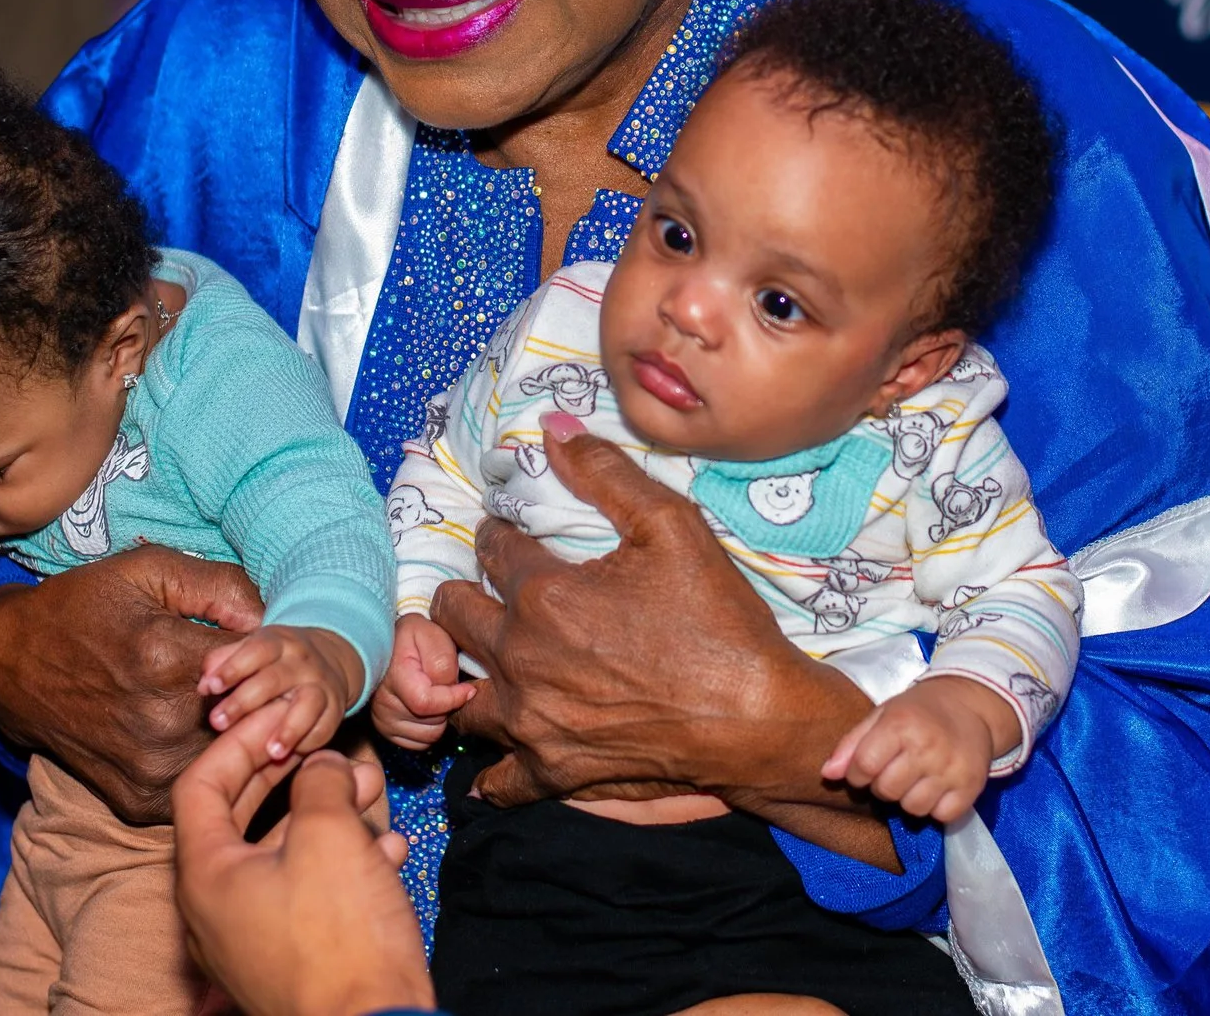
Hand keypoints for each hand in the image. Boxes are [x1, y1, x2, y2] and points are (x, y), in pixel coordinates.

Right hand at [0, 545, 264, 823]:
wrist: (13, 663)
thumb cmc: (87, 606)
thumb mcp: (150, 571)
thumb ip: (222, 587)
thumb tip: (273, 620)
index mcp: (167, 659)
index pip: (263, 664)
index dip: (272, 653)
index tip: (267, 646)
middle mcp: (161, 723)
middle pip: (254, 716)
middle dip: (263, 695)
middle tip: (257, 677)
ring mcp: (150, 770)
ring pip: (233, 757)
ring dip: (242, 735)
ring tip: (230, 705)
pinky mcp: (139, 802)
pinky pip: (200, 785)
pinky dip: (208, 764)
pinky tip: (196, 735)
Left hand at [173, 711, 430, 1015]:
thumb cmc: (339, 938)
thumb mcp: (330, 835)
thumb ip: (318, 783)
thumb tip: (318, 766)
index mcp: (205, 875)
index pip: (200, 785)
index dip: (242, 741)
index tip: (282, 718)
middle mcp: (214, 909)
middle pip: (240, 819)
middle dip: (290, 777)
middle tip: (323, 748)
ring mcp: (250, 939)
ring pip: (281, 856)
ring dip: (326, 816)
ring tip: (368, 792)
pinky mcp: (289, 960)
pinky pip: (306, 894)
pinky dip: (341, 864)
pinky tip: (388, 849)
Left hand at [198, 625, 364, 761]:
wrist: (331, 657)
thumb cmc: (275, 660)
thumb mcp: (252, 650)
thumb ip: (223, 662)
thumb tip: (203, 686)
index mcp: (277, 642)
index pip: (256, 650)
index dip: (232, 668)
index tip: (210, 688)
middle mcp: (302, 661)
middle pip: (274, 679)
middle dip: (244, 702)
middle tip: (217, 723)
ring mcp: (321, 684)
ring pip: (308, 703)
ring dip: (290, 728)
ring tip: (271, 752)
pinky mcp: (335, 709)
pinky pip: (325, 726)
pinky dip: (308, 741)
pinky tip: (289, 757)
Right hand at [373, 613, 476, 749]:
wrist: (389, 645)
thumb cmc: (413, 637)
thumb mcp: (431, 634)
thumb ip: (444, 661)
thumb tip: (459, 692)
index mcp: (393, 677)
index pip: (425, 703)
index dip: (453, 698)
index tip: (467, 688)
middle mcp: (382, 704)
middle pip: (431, 723)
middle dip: (448, 707)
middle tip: (445, 686)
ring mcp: (383, 720)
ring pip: (428, 736)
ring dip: (440, 718)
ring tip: (437, 695)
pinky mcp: (387, 731)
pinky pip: (420, 743)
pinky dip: (430, 728)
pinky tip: (429, 707)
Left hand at [432, 418, 888, 860]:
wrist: (756, 719)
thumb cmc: (718, 621)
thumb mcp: (673, 526)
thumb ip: (606, 473)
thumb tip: (554, 429)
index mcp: (543, 594)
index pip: (491, 548)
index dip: (498, 532)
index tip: (509, 534)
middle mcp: (522, 658)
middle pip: (452, 615)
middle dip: (466, 593)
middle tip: (491, 591)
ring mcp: (532, 722)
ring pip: (458, 693)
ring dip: (465, 671)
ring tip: (490, 659)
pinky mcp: (552, 770)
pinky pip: (497, 779)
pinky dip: (495, 767)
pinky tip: (506, 747)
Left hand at [822, 675, 1018, 824]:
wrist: (970, 706)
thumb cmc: (917, 711)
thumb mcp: (882, 715)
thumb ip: (852, 743)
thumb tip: (827, 774)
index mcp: (901, 724)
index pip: (863, 766)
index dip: (857, 773)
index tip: (865, 767)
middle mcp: (927, 747)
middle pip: (887, 791)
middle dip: (883, 785)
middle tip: (894, 769)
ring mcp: (952, 769)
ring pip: (913, 809)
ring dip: (908, 799)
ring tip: (915, 778)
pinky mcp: (972, 787)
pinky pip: (942, 816)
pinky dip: (935, 808)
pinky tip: (936, 788)